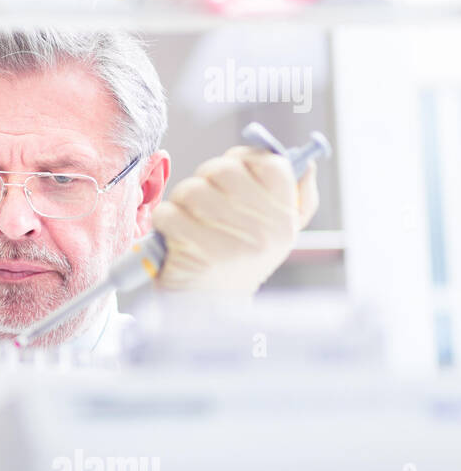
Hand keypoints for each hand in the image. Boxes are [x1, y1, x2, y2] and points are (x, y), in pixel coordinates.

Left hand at [151, 145, 318, 295]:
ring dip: (181, 200)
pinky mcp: (197, 255)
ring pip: (192, 190)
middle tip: (201, 198)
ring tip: (188, 218)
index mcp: (285, 218)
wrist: (211, 311)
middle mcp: (264, 231)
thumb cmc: (238, 262)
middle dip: (204, 178)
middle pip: (223, 170)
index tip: (228, 175)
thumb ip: (296, 195)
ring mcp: (231, 244)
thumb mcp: (276, 233)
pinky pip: (169, 214)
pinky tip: (174, 235)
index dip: (241, 159)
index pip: (269, 163)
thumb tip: (306, 163)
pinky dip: (165, 220)